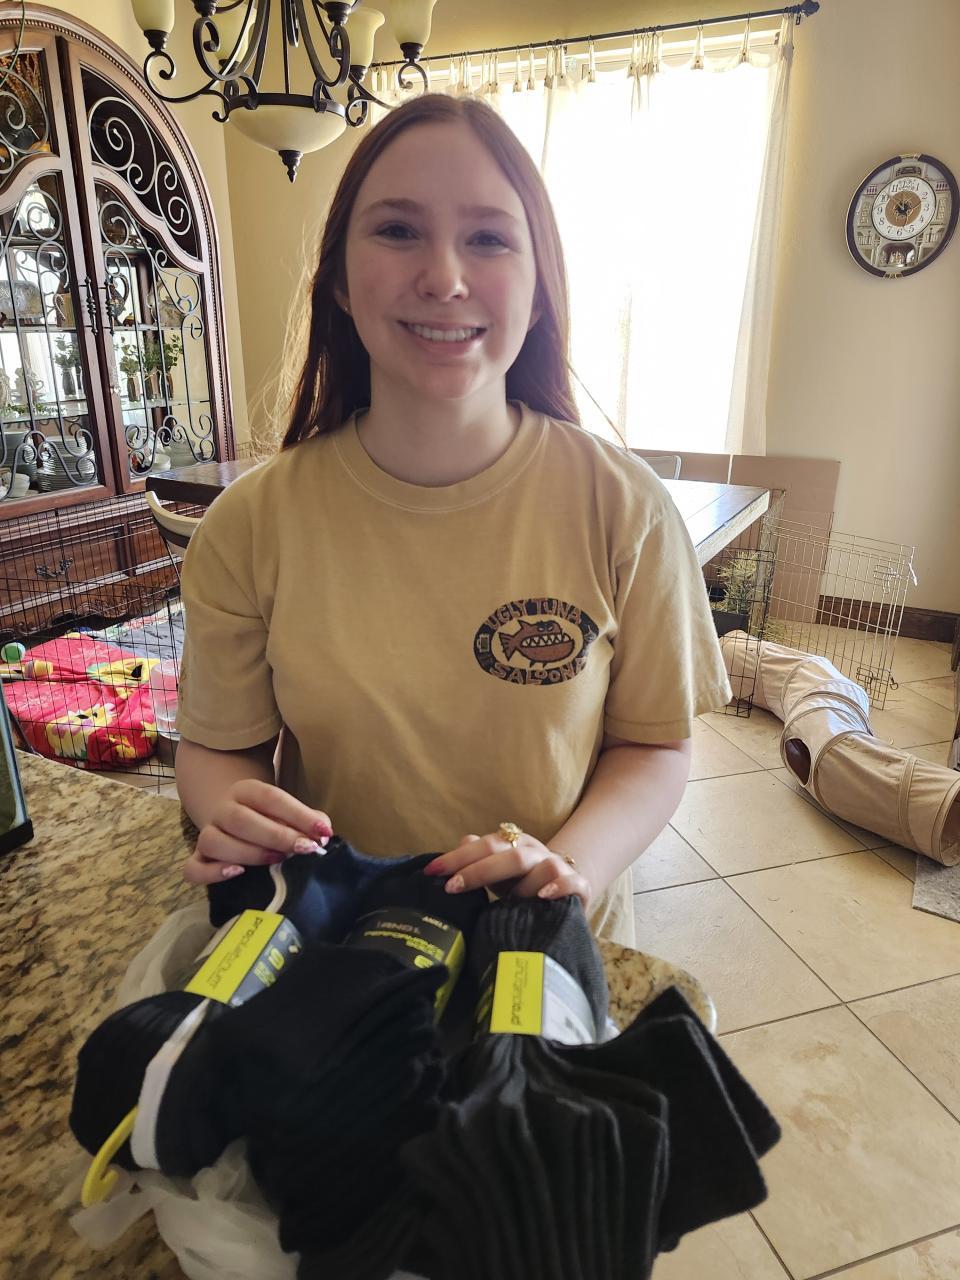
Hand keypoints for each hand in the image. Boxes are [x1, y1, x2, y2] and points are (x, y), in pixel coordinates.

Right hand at [183, 778, 332, 885]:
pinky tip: (236, 873)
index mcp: (246, 791)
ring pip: (214, 841)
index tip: (323, 832)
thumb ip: (307, 820)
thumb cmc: (269, 819)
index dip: (298, 815)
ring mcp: (207, 833)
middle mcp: (223, 809)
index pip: (270, 797)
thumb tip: (324, 835)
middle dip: (276, 835)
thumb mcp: (288, 811)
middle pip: (240, 819)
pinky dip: (212, 873)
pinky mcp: (198, 858)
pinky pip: (194, 868)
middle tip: (304, 849)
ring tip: (276, 860)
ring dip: (248, 853)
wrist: (232, 819)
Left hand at [424, 830, 591, 909]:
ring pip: (546, 867)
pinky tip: (543, 896)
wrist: (566, 890)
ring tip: (506, 902)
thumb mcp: (495, 871)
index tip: (433, 872)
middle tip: (452, 887)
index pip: (486, 845)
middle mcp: (537, 853)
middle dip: (479, 870)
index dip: (458, 858)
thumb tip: (462, 840)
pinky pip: (573, 883)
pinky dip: (560, 887)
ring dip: (523, 885)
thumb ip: (478, 857)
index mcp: (515, 844)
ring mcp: (560, 868)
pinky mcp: (580, 887)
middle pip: (511, 855)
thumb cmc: (521, 883)